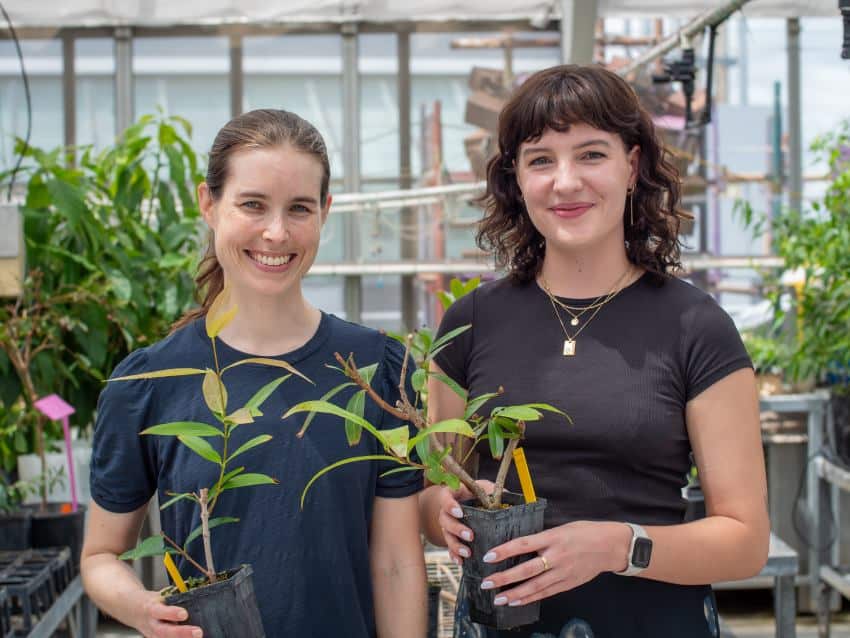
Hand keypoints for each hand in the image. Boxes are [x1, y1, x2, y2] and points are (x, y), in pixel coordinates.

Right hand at [135, 590, 202, 637]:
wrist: (134, 610)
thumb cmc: (152, 601)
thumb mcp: (161, 595)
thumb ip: (175, 595)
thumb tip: (195, 589)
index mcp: (152, 609)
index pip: (160, 612)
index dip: (172, 613)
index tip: (184, 614)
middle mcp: (152, 624)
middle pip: (165, 631)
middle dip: (182, 632)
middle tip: (198, 632)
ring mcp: (153, 635)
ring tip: (197, 637)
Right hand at [436, 479, 494, 565]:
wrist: (485, 506)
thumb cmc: (488, 494)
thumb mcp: (492, 491)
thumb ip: (497, 495)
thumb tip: (512, 505)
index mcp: (457, 493)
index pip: (446, 496)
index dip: (449, 504)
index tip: (460, 513)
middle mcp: (449, 509)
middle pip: (444, 518)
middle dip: (456, 528)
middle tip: (470, 536)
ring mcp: (450, 524)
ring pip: (446, 534)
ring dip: (455, 544)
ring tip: (467, 553)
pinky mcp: (453, 537)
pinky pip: (449, 547)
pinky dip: (454, 555)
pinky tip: (460, 562)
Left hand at [477, 521, 631, 606]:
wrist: (610, 546)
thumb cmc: (584, 532)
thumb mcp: (561, 528)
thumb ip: (542, 538)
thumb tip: (519, 545)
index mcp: (553, 538)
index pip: (523, 544)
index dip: (504, 551)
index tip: (488, 557)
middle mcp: (557, 556)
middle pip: (526, 569)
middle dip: (504, 577)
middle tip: (486, 583)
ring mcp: (563, 572)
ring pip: (535, 586)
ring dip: (514, 594)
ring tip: (498, 599)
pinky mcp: (568, 583)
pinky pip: (546, 593)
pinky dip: (530, 598)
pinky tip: (517, 602)